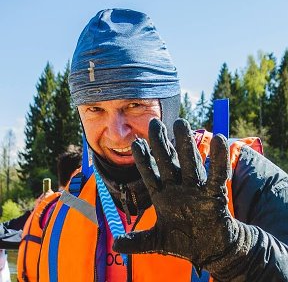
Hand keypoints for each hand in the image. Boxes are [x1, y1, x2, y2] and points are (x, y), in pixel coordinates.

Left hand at [113, 118, 239, 268]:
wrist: (209, 249)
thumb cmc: (182, 242)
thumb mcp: (156, 242)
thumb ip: (137, 241)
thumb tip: (115, 245)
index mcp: (162, 196)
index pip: (150, 174)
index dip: (143, 160)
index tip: (135, 144)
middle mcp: (178, 188)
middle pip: (168, 162)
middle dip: (161, 144)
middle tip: (154, 123)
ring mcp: (196, 190)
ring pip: (189, 163)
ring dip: (185, 144)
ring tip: (180, 123)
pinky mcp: (215, 195)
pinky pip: (216, 176)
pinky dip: (218, 160)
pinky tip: (219, 140)